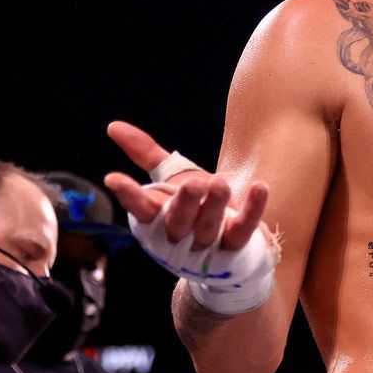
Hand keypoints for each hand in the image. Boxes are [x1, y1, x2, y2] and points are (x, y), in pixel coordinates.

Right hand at [103, 121, 268, 251]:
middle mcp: (179, 234)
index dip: (128, 195)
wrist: (226, 245)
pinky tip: (259, 188)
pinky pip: (244, 228)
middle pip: (178, 221)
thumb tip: (114, 126)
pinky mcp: (236, 244)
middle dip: (185, 203)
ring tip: (219, 182)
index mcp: (157, 218)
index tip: (114, 178)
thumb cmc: (193, 207)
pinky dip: (253, 209)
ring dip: (214, 205)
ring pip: (209, 227)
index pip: (139, 208)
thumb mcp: (169, 179)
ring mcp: (208, 243)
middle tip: (194, 184)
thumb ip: (145, 154)